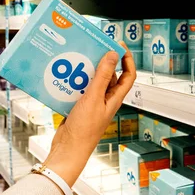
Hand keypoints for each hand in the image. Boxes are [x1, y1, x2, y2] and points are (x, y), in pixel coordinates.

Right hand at [44, 42, 135, 185]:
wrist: (68, 149)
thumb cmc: (84, 129)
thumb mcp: (93, 99)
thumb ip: (103, 77)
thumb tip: (113, 55)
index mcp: (115, 98)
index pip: (129, 75)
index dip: (127, 60)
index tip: (120, 46)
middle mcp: (106, 100)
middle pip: (110, 76)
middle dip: (103, 62)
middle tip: (94, 48)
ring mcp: (93, 103)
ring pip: (93, 81)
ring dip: (86, 71)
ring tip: (77, 61)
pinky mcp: (80, 106)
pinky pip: (79, 89)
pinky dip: (74, 82)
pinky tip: (65, 77)